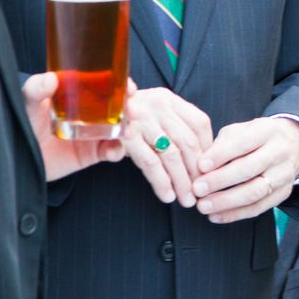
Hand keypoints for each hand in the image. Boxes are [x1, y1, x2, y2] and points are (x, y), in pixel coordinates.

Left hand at [23, 72, 125, 181]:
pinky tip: (113, 150)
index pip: (108, 84)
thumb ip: (36, 88)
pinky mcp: (93, 154)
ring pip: (123, 128)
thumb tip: (51, 79)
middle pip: (121, 106)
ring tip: (128, 130)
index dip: (122, 83)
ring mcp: (94, 133)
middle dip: (132, 106)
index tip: (129, 85)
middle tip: (133, 109)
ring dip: (131, 128)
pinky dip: (117, 151)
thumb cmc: (25, 122)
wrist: (18, 156)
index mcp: (82, 94)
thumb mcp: (28, 102)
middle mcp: (92, 112)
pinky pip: (112, 151)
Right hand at [120, 86, 213, 207]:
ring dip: (182, 181)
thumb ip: (174, 129)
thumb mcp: (151, 117)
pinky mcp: (125, 136)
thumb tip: (207, 157)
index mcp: (167, 98)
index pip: (199, 124)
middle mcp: (156, 104)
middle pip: (188, 142)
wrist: (88, 115)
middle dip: (197, 171)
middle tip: (201, 192)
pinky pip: (150, 163)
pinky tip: (168, 195)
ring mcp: (140, 118)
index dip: (208, 149)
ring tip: (187, 200)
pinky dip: (162, 182)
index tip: (210, 170)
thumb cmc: (126, 121)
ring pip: (171, 155)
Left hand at [193, 117, 298, 223]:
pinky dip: (234, 214)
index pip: (243, 143)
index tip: (200, 166)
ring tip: (203, 206)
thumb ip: (221, 145)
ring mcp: (283, 174)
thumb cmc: (255, 138)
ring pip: (254, 192)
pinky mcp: (283, 193)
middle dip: (220, 181)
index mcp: (266, 131)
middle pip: (249, 169)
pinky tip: (216, 215)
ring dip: (226, 202)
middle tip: (197, 189)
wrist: (291, 145)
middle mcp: (279, 152)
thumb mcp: (239, 131)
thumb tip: (200, 166)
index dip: (220, 155)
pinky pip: (258, 208)